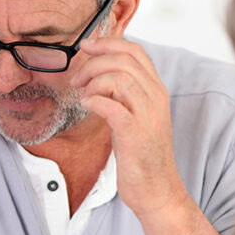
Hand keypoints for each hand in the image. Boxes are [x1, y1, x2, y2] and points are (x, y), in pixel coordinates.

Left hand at [72, 38, 187, 223]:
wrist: (157, 191)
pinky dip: (94, 101)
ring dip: (93, 82)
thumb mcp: (136, 117)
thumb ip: (124, 95)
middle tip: (78, 78)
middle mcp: (156, 99)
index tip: (86, 46)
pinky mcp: (135, 135)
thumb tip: (100, 74)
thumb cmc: (141, 155)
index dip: (108, 43)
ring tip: (81, 95)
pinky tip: (86, 105)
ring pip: (119, 79)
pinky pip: (112, 106)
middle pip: (124, 61)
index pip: (136, 51)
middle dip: (94, 63)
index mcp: (157, 91)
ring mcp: (148, 116)